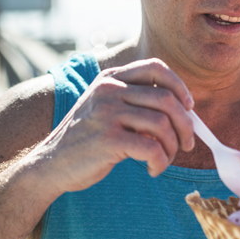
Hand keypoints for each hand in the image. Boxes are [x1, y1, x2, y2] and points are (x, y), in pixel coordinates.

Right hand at [29, 58, 194, 196]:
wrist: (51, 163)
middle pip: (166, 99)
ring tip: (165, 160)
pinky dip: (161, 162)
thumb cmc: (85, 140)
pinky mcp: (109, 140)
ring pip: (163, 125)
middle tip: (188, 144)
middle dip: (186, 125)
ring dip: (173, 147)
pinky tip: (153, 170)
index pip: (155, 68)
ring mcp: (108, 113)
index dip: (179, 86)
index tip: (189, 107)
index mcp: (110, 79)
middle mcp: (109, 90)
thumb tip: (182, 111)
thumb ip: (133, 101)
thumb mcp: (104, 107)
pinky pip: (152, 149)